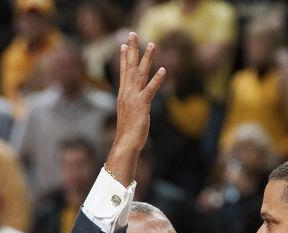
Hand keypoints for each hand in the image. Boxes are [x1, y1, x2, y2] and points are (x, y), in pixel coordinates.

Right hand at [107, 32, 165, 184]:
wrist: (125, 144)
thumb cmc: (128, 134)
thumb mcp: (129, 116)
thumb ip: (132, 107)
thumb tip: (134, 107)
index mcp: (123, 95)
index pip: (123, 72)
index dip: (124, 58)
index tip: (124, 44)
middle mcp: (127, 93)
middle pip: (129, 67)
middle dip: (132, 50)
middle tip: (133, 33)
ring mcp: (134, 98)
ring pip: (140, 74)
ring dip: (146, 58)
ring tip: (152, 44)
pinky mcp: (142, 105)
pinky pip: (150, 90)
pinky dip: (157, 80)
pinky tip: (163, 70)